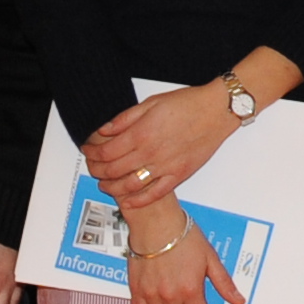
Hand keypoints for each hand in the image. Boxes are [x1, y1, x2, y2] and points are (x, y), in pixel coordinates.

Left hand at [88, 80, 237, 210]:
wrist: (216, 110)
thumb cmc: (187, 104)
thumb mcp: (151, 103)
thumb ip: (125, 119)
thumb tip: (104, 130)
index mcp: (141, 133)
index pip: (106, 151)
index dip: (92, 153)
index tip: (87, 150)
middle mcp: (150, 153)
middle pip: (113, 170)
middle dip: (97, 171)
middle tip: (92, 168)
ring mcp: (165, 167)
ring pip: (130, 185)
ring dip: (112, 188)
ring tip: (105, 185)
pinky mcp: (178, 175)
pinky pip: (154, 193)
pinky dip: (138, 200)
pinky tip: (128, 201)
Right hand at [121, 197, 236, 303]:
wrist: (157, 222)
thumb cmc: (184, 236)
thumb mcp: (211, 258)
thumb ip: (224, 283)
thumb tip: (238, 301)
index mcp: (191, 290)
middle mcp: (170, 296)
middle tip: (187, 300)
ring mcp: (151, 294)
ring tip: (172, 297)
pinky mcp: (136, 288)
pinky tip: (155, 296)